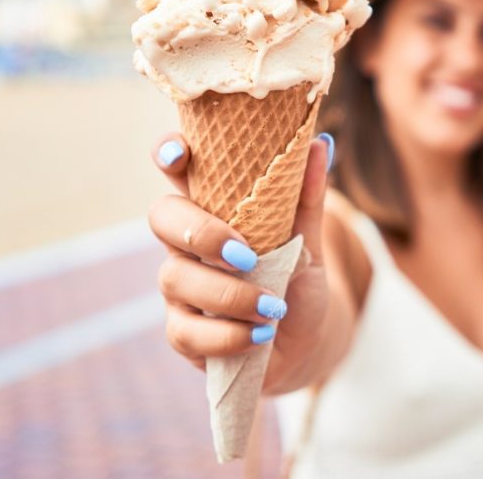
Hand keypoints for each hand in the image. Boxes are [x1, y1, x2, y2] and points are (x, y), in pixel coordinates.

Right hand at [148, 132, 331, 376]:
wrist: (305, 338)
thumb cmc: (297, 278)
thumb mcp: (308, 239)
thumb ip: (308, 196)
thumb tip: (320, 145)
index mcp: (213, 208)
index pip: (177, 170)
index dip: (169, 153)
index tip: (180, 153)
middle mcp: (187, 243)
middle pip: (162, 218)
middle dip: (201, 233)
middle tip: (246, 254)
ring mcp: (180, 288)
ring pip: (175, 279)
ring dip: (228, 295)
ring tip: (272, 306)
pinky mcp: (182, 333)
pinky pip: (185, 332)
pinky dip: (228, 335)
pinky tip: (260, 335)